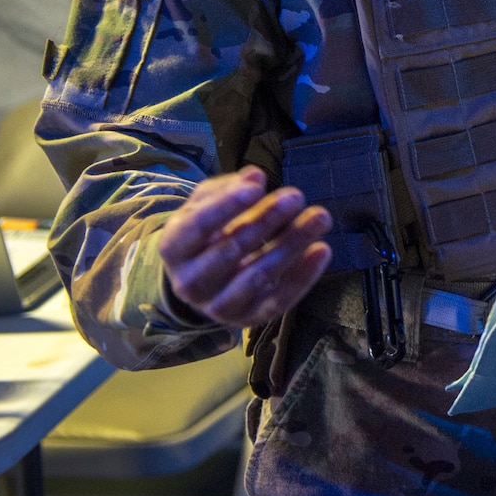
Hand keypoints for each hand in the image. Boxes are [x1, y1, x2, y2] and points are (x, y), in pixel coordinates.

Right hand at [156, 167, 332, 327]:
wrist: (204, 280)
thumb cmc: (209, 232)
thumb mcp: (208, 205)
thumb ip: (228, 189)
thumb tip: (254, 177)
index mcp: (174, 248)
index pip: (196, 228)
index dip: (224, 207)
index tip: (255, 187)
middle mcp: (190, 282)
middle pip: (231, 250)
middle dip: (266, 220)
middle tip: (295, 196)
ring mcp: (218, 305)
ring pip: (257, 276)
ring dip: (291, 244)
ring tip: (319, 217)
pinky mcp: (249, 318)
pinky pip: (278, 300)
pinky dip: (303, 276)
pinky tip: (322, 250)